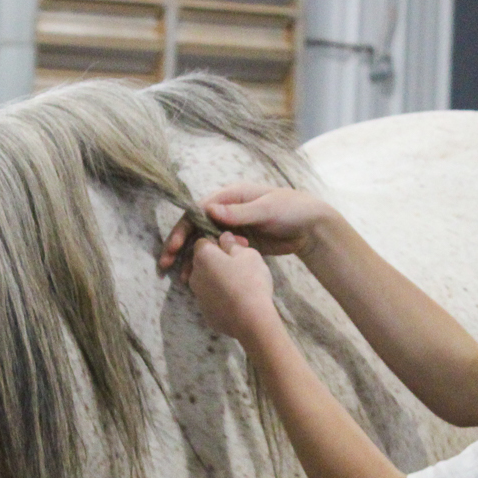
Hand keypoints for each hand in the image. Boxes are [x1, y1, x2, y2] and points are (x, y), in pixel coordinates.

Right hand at [160, 184, 333, 269]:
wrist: (311, 227)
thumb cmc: (291, 209)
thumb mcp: (267, 208)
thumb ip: (241, 212)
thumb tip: (212, 210)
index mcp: (230, 197)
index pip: (198, 211)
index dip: (184, 227)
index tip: (176, 245)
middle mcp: (226, 212)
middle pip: (195, 228)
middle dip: (179, 245)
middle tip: (166, 263)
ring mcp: (231, 229)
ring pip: (203, 244)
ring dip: (190, 259)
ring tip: (181, 278)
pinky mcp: (237, 245)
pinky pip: (216, 255)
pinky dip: (206, 266)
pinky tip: (198, 280)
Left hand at [187, 233, 277, 342]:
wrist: (251, 320)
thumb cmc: (250, 281)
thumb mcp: (248, 254)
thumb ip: (232, 244)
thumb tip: (224, 238)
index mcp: (203, 256)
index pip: (203, 241)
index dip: (219, 242)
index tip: (236, 247)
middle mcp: (194, 275)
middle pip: (203, 262)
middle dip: (218, 261)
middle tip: (241, 265)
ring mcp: (198, 296)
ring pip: (207, 281)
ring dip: (219, 279)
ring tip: (240, 284)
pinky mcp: (205, 313)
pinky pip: (212, 299)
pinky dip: (221, 297)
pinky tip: (237, 301)